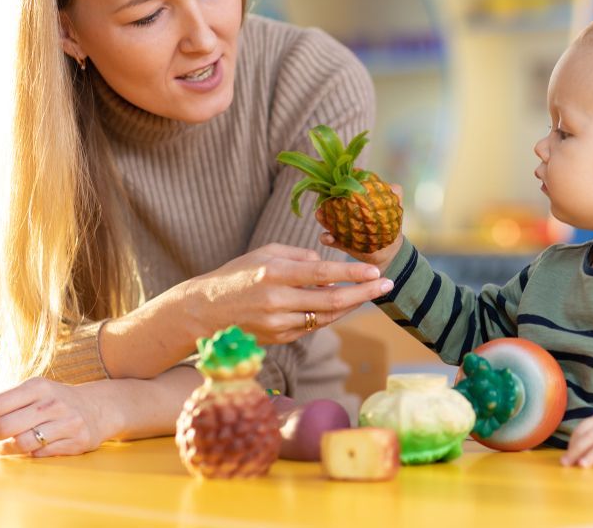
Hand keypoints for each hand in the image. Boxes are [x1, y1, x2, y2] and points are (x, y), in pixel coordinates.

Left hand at [0, 378, 114, 457]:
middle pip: (4, 426)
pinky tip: (28, 449)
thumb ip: (6, 404)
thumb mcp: (34, 392)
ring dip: (4, 449)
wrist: (100, 407)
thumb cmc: (55, 402)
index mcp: (38, 386)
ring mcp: (67, 422)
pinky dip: (28, 454)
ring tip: (1, 447)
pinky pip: (41, 454)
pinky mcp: (78, 441)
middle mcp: (53, 403)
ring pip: (21, 443)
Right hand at [180, 242, 393, 344]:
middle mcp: (279, 301)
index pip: (324, 274)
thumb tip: (328, 269)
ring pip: (326, 317)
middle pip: (332, 301)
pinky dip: (329, 315)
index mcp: (275, 274)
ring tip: (368, 291)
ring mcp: (279, 324)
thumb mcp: (265, 253)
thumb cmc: (237, 275)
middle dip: (364, 293)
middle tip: (388, 284)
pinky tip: (341, 305)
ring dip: (351, 305)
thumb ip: (300, 256)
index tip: (376, 270)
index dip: (353, 273)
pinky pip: (313, 327)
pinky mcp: (279, 339)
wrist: (204, 312)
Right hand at [317, 184, 404, 273]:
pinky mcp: (339, 242)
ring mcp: (341, 227)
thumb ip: (395, 195)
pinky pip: (329, 239)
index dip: (341, 181)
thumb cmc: (390, 225)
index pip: (346, 187)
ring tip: (320, 215)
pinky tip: (329, 238)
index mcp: (357, 201)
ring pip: (326, 219)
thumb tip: (392, 187)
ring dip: (321, 216)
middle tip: (324, 197)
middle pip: (331, 201)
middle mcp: (346, 211)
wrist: (389, 250)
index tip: (339, 178)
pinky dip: (327, 238)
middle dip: (325, 198)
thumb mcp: (395, 208)